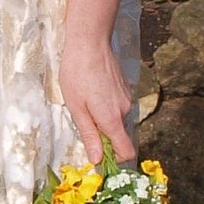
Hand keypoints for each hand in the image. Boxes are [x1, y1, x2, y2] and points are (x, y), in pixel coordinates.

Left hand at [59, 39, 135, 164]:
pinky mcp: (125, 88)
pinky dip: (105, 106)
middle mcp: (125, 111)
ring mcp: (127, 98)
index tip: (98, 156)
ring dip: (102, 118)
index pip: (127, 151)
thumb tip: (97, 160)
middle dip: (102, 135)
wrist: (90, 42)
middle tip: (82, 118)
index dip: (115, 159)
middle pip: (118, 136)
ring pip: (116, 120)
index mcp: (112, 119)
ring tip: (84, 100)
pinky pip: (117, 107)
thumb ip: (89, 135)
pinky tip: (92, 90)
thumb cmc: (77, 73)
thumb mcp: (76, 108)